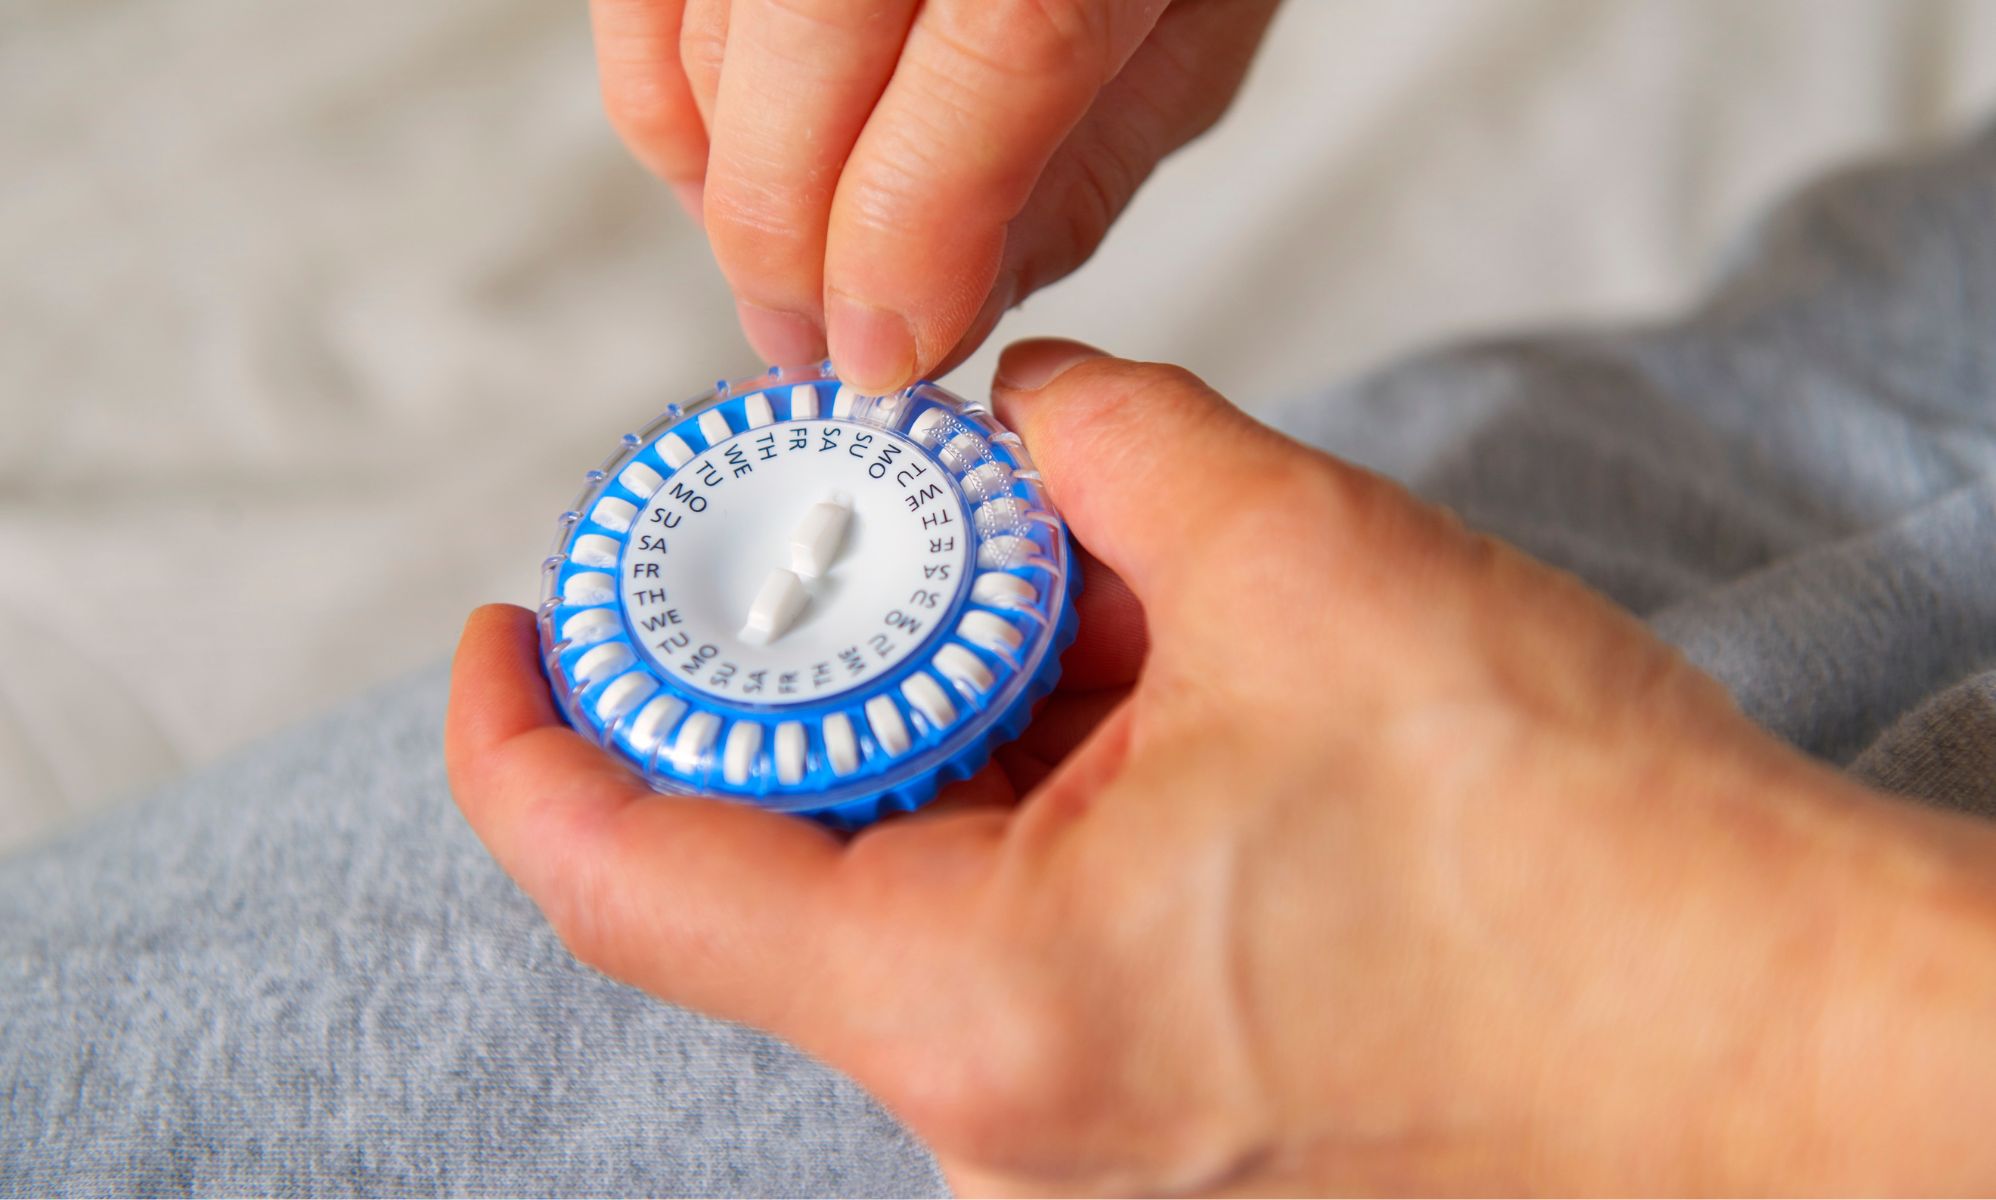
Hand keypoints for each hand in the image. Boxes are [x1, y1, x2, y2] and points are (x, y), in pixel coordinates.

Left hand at [448, 340, 1995, 1192]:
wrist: (1777, 1047)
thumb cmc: (1572, 855)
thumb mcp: (1307, 567)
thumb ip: (1112, 444)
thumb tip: (1028, 402)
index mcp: (973, 1003)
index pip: (630, 870)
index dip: (528, 729)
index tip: (513, 619)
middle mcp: (992, 1112)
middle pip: (782, 865)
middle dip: (808, 676)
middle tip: (873, 534)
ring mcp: (1071, 1132)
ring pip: (914, 893)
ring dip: (948, 729)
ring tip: (1066, 602)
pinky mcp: (1154, 1113)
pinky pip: (1016, 937)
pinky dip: (1029, 801)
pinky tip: (1142, 703)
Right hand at [588, 0, 1278, 389]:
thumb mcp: (1189, 28)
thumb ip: (1075, 175)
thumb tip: (943, 314)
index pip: (982, 73)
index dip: (908, 250)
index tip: (886, 354)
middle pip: (803, 73)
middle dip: (789, 251)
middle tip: (812, 343)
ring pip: (704, 46)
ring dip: (730, 194)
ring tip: (783, 273)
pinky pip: (641, 4)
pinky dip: (665, 103)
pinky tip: (725, 172)